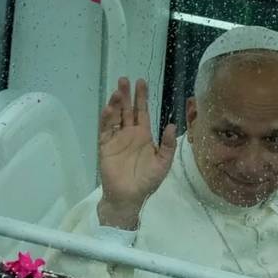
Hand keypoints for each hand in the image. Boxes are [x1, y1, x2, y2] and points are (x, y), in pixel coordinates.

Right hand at [97, 77, 178, 229]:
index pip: (142, 112)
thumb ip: (168, 145)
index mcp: (143, 135)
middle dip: (126, 95)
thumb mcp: (163, 163)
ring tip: (117, 90)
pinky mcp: (105, 146)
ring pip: (115, 116)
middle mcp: (129, 133)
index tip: (141, 82)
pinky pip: (106, 130)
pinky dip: (107, 119)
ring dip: (115, 103)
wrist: (129, 197)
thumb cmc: (147, 181)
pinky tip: (109, 108)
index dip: (142, 98)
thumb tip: (171, 125)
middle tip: (125, 79)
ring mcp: (116, 139)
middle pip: (127, 110)